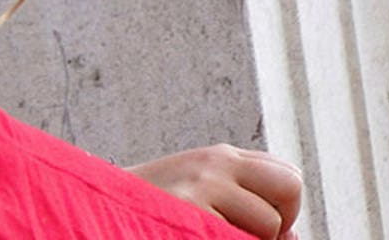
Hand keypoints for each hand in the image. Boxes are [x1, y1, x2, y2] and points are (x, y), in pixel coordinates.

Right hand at [128, 144, 301, 238]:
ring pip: (270, 224)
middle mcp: (213, 164)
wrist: (96, 212)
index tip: (255, 226)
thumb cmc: (150, 213)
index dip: (282, 208)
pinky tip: (196, 235)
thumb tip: (293, 234)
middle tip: (244, 236)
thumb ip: (244, 201)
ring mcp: (201, 188)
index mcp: (219, 157)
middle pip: (291, 187)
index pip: (287, 175)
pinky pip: (238, 238)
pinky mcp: (191, 212)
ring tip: (207, 235)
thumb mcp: (199, 194)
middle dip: (279, 222)